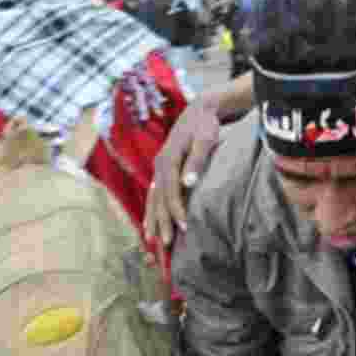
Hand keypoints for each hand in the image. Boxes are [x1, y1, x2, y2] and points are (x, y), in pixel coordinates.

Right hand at [143, 96, 222, 254]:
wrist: (199, 110)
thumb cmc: (206, 125)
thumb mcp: (205, 139)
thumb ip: (197, 160)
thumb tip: (188, 183)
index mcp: (169, 158)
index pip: (171, 191)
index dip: (177, 210)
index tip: (186, 226)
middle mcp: (160, 164)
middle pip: (159, 198)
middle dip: (162, 222)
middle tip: (167, 245)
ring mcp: (159, 167)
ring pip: (153, 198)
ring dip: (152, 220)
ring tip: (152, 241)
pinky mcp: (162, 169)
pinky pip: (154, 194)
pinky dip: (151, 210)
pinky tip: (149, 225)